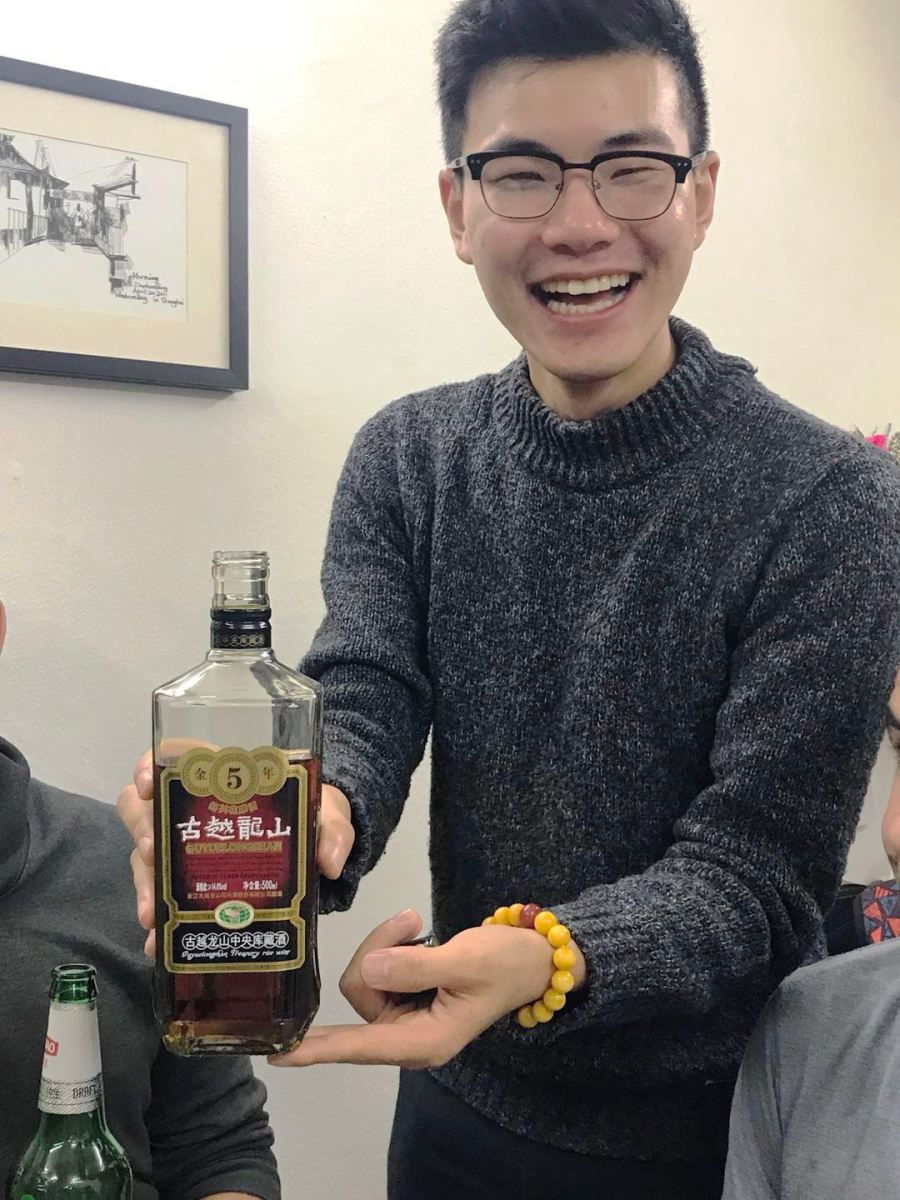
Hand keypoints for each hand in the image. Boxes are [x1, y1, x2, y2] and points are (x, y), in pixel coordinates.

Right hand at [117, 743, 354, 957]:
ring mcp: (183, 848)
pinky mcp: (186, 883)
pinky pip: (160, 896)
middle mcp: (192, 809)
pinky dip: (158, 917)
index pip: (175, 759)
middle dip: (142, 829)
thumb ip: (334, 830)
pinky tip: (158, 941)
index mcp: (223, 778)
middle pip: (144, 808)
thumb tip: (330, 861)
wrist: (314, 853)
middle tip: (151, 854)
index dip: (151, 766)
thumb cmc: (312, 817)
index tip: (148, 785)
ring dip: (145, 883)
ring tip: (151, 915)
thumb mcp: (328, 814)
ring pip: (144, 856)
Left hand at [269, 912, 582, 1069]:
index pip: (359, 1046)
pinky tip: (417, 932)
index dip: (318, 1048)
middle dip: (378, 949)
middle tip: (412, 919)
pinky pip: (378, 968)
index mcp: (422, 1041)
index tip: (278, 1055)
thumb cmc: (504, 964)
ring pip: (366, 975)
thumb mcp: (464, 961)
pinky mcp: (403, 996)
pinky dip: (393, 943)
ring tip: (418, 923)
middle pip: (360, 992)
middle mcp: (407, 1036)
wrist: (529, 957)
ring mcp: (403, 1016)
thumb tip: (371, 970)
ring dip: (387, 941)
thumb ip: (415, 966)